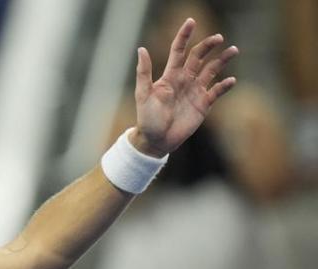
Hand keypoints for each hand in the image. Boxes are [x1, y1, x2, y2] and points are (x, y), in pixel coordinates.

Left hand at [132, 18, 237, 156]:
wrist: (156, 140)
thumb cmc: (147, 118)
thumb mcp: (143, 94)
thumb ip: (144, 72)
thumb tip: (141, 48)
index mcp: (170, 75)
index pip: (178, 51)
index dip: (184, 36)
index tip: (191, 21)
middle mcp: (184, 80)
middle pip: (199, 57)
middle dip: (208, 45)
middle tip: (218, 38)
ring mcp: (195, 91)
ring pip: (212, 70)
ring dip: (222, 60)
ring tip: (233, 50)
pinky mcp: (203, 104)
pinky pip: (217, 91)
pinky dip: (225, 85)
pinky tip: (231, 80)